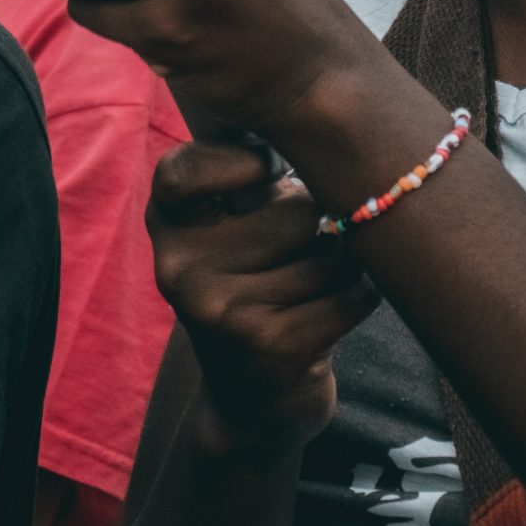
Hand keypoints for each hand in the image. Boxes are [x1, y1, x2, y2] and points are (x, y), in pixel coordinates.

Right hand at [148, 142, 380, 453]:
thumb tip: (327, 127)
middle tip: (302, 249)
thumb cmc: (255, 284)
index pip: (184, 170)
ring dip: (344, 266)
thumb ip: (251, 177)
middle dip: (319, 224)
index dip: (244, 164)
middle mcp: (176, 267)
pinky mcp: (269, 346)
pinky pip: (351, 295)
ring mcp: (219, 310)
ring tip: (316, 285)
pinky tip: (335, 311)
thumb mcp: (230, 227)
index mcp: (164, 226)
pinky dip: (361, 297)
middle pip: (292, 212)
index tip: (266, 177)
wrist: (252, 398)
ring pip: (329, 254)